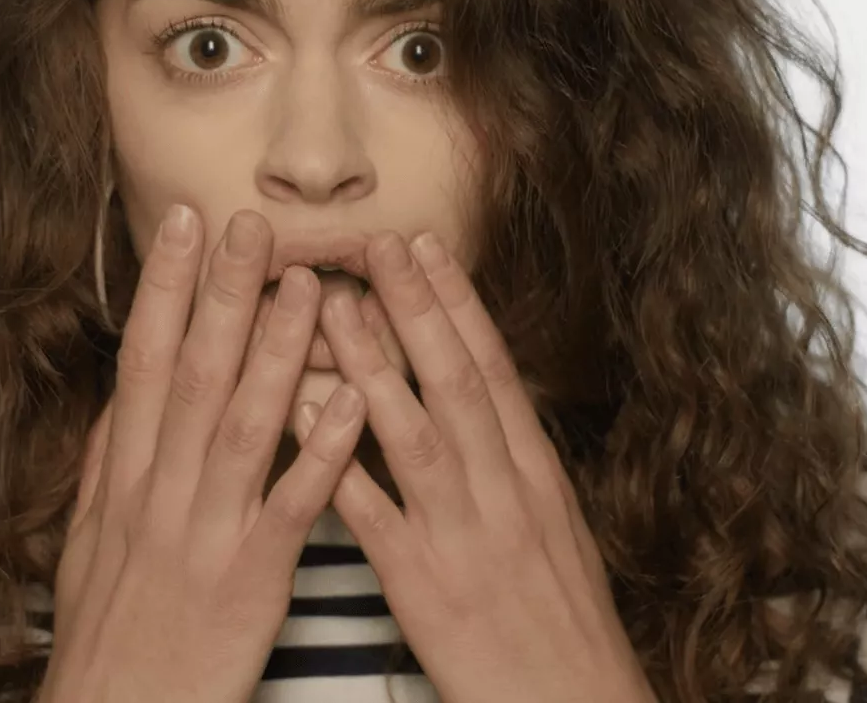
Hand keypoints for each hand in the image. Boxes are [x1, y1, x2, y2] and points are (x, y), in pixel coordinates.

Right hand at [41, 207, 368, 702]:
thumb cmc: (110, 632)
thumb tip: (124, 395)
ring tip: (310, 285)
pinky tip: (349, 401)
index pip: (145, 362)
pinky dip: (320, 451)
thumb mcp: (88, 541)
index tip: (185, 221)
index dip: (166, 288)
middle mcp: (159, 492)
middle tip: (251, 221)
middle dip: (221, 293)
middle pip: (194, 374)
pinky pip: (290, 506)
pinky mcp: (249, 580)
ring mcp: (205, 533)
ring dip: (277, 352)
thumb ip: (109, 463)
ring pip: (244, 426)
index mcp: (124, 478)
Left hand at [318, 231, 656, 702]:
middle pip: (457, 380)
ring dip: (371, 363)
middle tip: (374, 241)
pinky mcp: (425, 586)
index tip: (425, 244)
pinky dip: (338, 458)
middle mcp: (505, 491)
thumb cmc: (562, 626)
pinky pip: (372, 512)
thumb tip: (485, 407)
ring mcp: (464, 535)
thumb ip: (513, 467)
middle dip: (415, 306)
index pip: (494, 369)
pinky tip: (304, 415)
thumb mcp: (554, 532)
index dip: (457, 302)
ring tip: (328, 304)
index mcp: (536, 475)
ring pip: (414, 431)